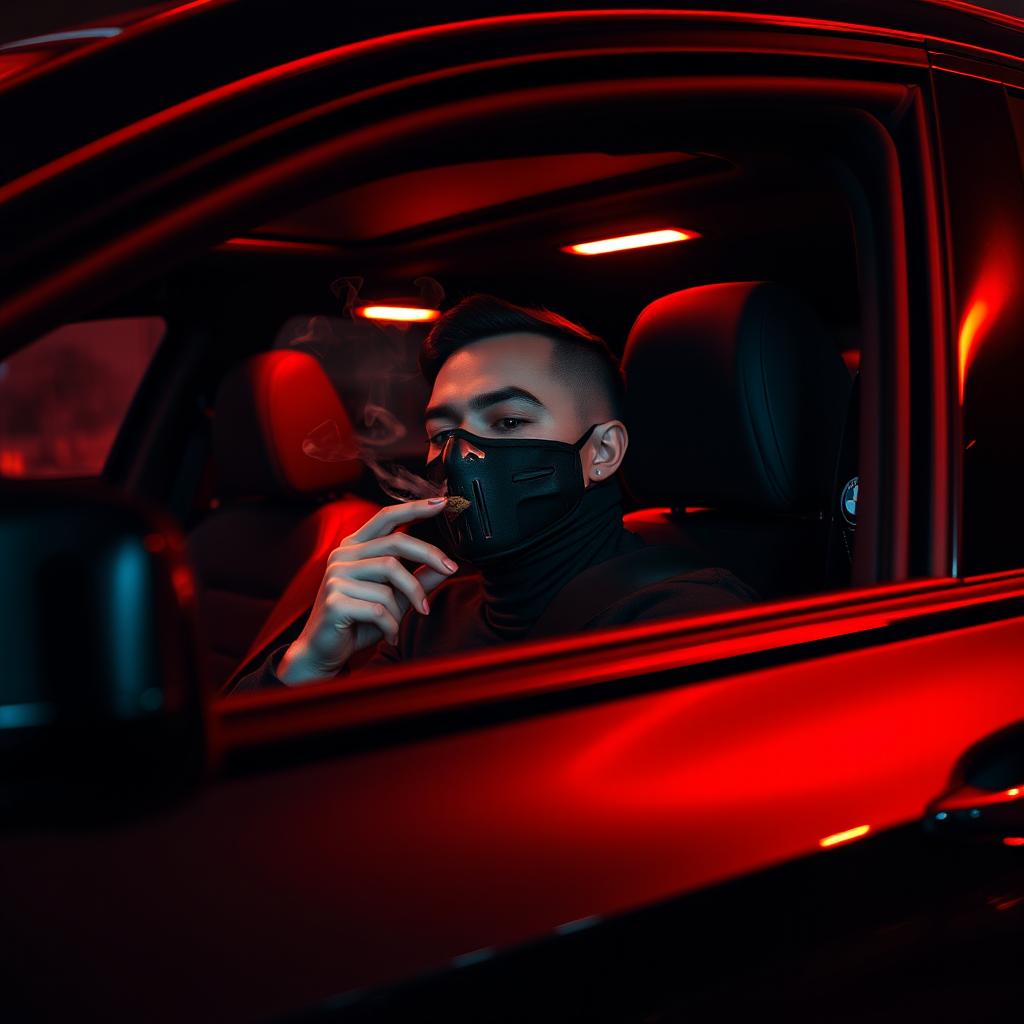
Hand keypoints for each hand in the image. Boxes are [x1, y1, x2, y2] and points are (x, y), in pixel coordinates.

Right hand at [278, 497, 456, 684]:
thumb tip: (447, 567)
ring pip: (391, 580)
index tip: (441, 502)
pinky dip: (392, 625)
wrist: (324, 651)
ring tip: (401, 623)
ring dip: (405, 605)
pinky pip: (379, 608)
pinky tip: (389, 635)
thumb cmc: (359, 621)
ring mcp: (336, 576)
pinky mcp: (335, 600)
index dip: (414, 508)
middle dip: (429, 555)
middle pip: (396, 543)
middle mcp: (343, 556)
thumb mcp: (395, 598)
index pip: (386, 517)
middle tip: (451, 570)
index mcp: (355, 547)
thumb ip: (418, 580)